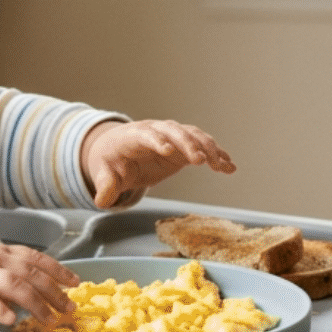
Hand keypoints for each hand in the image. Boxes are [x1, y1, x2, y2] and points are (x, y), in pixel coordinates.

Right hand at [0, 234, 78, 325]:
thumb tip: (21, 281)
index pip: (34, 257)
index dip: (57, 269)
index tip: (75, 282)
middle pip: (30, 273)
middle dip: (54, 291)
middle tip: (70, 309)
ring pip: (14, 284)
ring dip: (36, 302)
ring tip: (50, 319)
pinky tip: (11, 320)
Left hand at [81, 120, 235, 208]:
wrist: (119, 151)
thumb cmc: (111, 161)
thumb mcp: (103, 173)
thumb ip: (105, 185)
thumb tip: (102, 200)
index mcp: (133, 136)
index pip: (146, 134)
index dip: (156, 141)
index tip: (167, 152)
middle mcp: (156, 130)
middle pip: (174, 131)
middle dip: (187, 144)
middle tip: (199, 160)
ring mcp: (173, 136)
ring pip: (193, 136)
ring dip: (208, 148)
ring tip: (222, 165)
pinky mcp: (184, 147)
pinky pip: (203, 147)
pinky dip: (216, 155)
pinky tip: (229, 167)